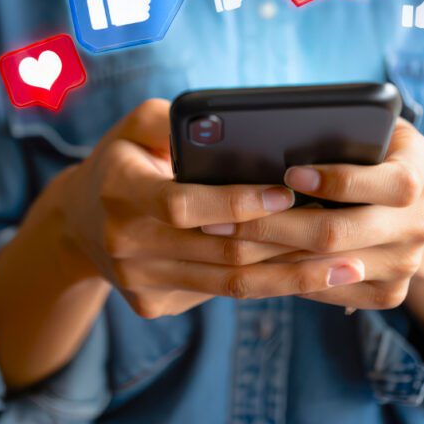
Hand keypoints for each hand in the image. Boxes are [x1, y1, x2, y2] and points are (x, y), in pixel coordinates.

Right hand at [44, 99, 368, 318]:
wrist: (77, 222)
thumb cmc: (120, 160)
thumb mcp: (134, 124)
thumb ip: (175, 118)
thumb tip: (229, 122)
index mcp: (119, 193)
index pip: (184, 205)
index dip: (238, 200)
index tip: (288, 190)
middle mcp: (125, 244)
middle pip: (218, 250)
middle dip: (286, 243)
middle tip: (343, 235)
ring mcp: (138, 282)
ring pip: (228, 283)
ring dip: (291, 277)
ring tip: (346, 267)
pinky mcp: (152, 305)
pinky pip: (219, 293)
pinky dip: (266, 284)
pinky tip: (309, 276)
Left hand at [202, 119, 423, 310]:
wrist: (409, 205)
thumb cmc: (372, 149)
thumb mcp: (370, 128)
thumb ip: (340, 127)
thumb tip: (276, 132)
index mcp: (423, 170)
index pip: (391, 183)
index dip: (338, 180)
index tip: (289, 173)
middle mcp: (423, 222)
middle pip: (341, 231)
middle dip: (274, 224)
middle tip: (223, 216)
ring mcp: (409, 262)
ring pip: (327, 266)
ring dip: (268, 254)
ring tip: (223, 239)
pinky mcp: (391, 293)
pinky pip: (332, 291)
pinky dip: (289, 277)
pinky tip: (250, 262)